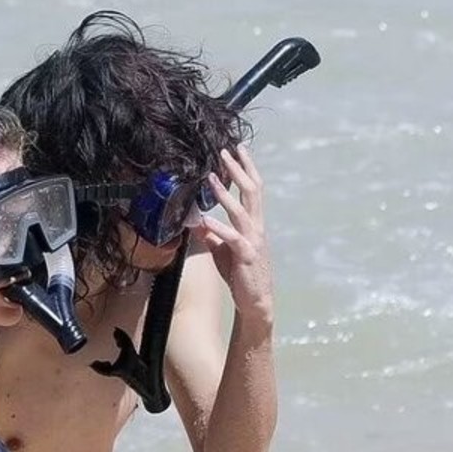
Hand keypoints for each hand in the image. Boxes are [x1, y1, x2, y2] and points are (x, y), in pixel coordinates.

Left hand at [191, 144, 273, 326]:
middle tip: (226, 151)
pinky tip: (205, 220)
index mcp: (253, 224)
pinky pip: (232, 238)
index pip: (251, 189)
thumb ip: (212, 236)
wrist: (255, 301)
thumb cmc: (240, 275)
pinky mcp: (246, 256)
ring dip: (225, 193)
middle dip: (238, 170)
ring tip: (211, 177)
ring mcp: (253, 241)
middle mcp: (256, 227)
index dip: (245, 168)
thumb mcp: (222, 251)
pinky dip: (218, 228)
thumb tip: (196, 223)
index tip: (236, 150)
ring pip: (240, 211)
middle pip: (251, 191)